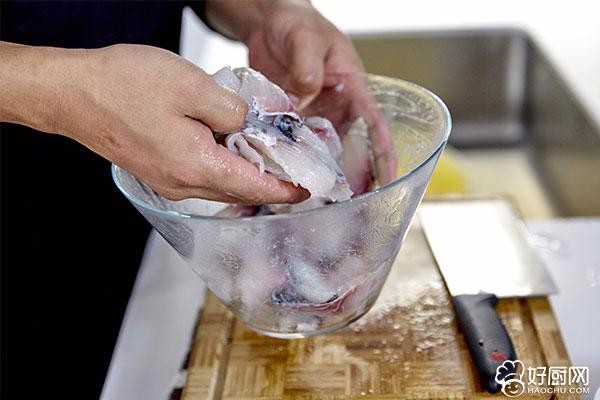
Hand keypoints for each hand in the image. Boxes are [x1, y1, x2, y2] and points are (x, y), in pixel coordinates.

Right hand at [0, 42, 307, 203]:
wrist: (73, 94)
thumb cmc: (124, 86)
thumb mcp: (191, 86)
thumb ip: (230, 109)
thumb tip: (246, 123)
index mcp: (196, 166)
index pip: (254, 187)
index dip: (284, 189)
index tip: (305, 191)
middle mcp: (183, 184)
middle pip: (238, 192)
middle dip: (268, 186)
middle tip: (292, 175)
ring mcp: (167, 182)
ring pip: (218, 187)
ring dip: (245, 178)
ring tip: (267, 162)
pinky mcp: (157, 172)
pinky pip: (200, 178)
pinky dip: (222, 170)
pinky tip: (228, 152)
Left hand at [205, 0, 396, 183]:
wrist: (266, 22)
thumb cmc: (295, 22)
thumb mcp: (304, 37)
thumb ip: (306, 64)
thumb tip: (305, 94)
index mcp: (352, 88)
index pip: (374, 125)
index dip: (383, 153)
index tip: (388, 179)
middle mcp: (335, 107)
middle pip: (349, 147)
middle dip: (352, 176)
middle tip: (348, 205)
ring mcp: (312, 115)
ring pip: (322, 151)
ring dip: (320, 174)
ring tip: (318, 201)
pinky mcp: (290, 120)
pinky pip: (293, 144)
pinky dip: (291, 161)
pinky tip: (285, 179)